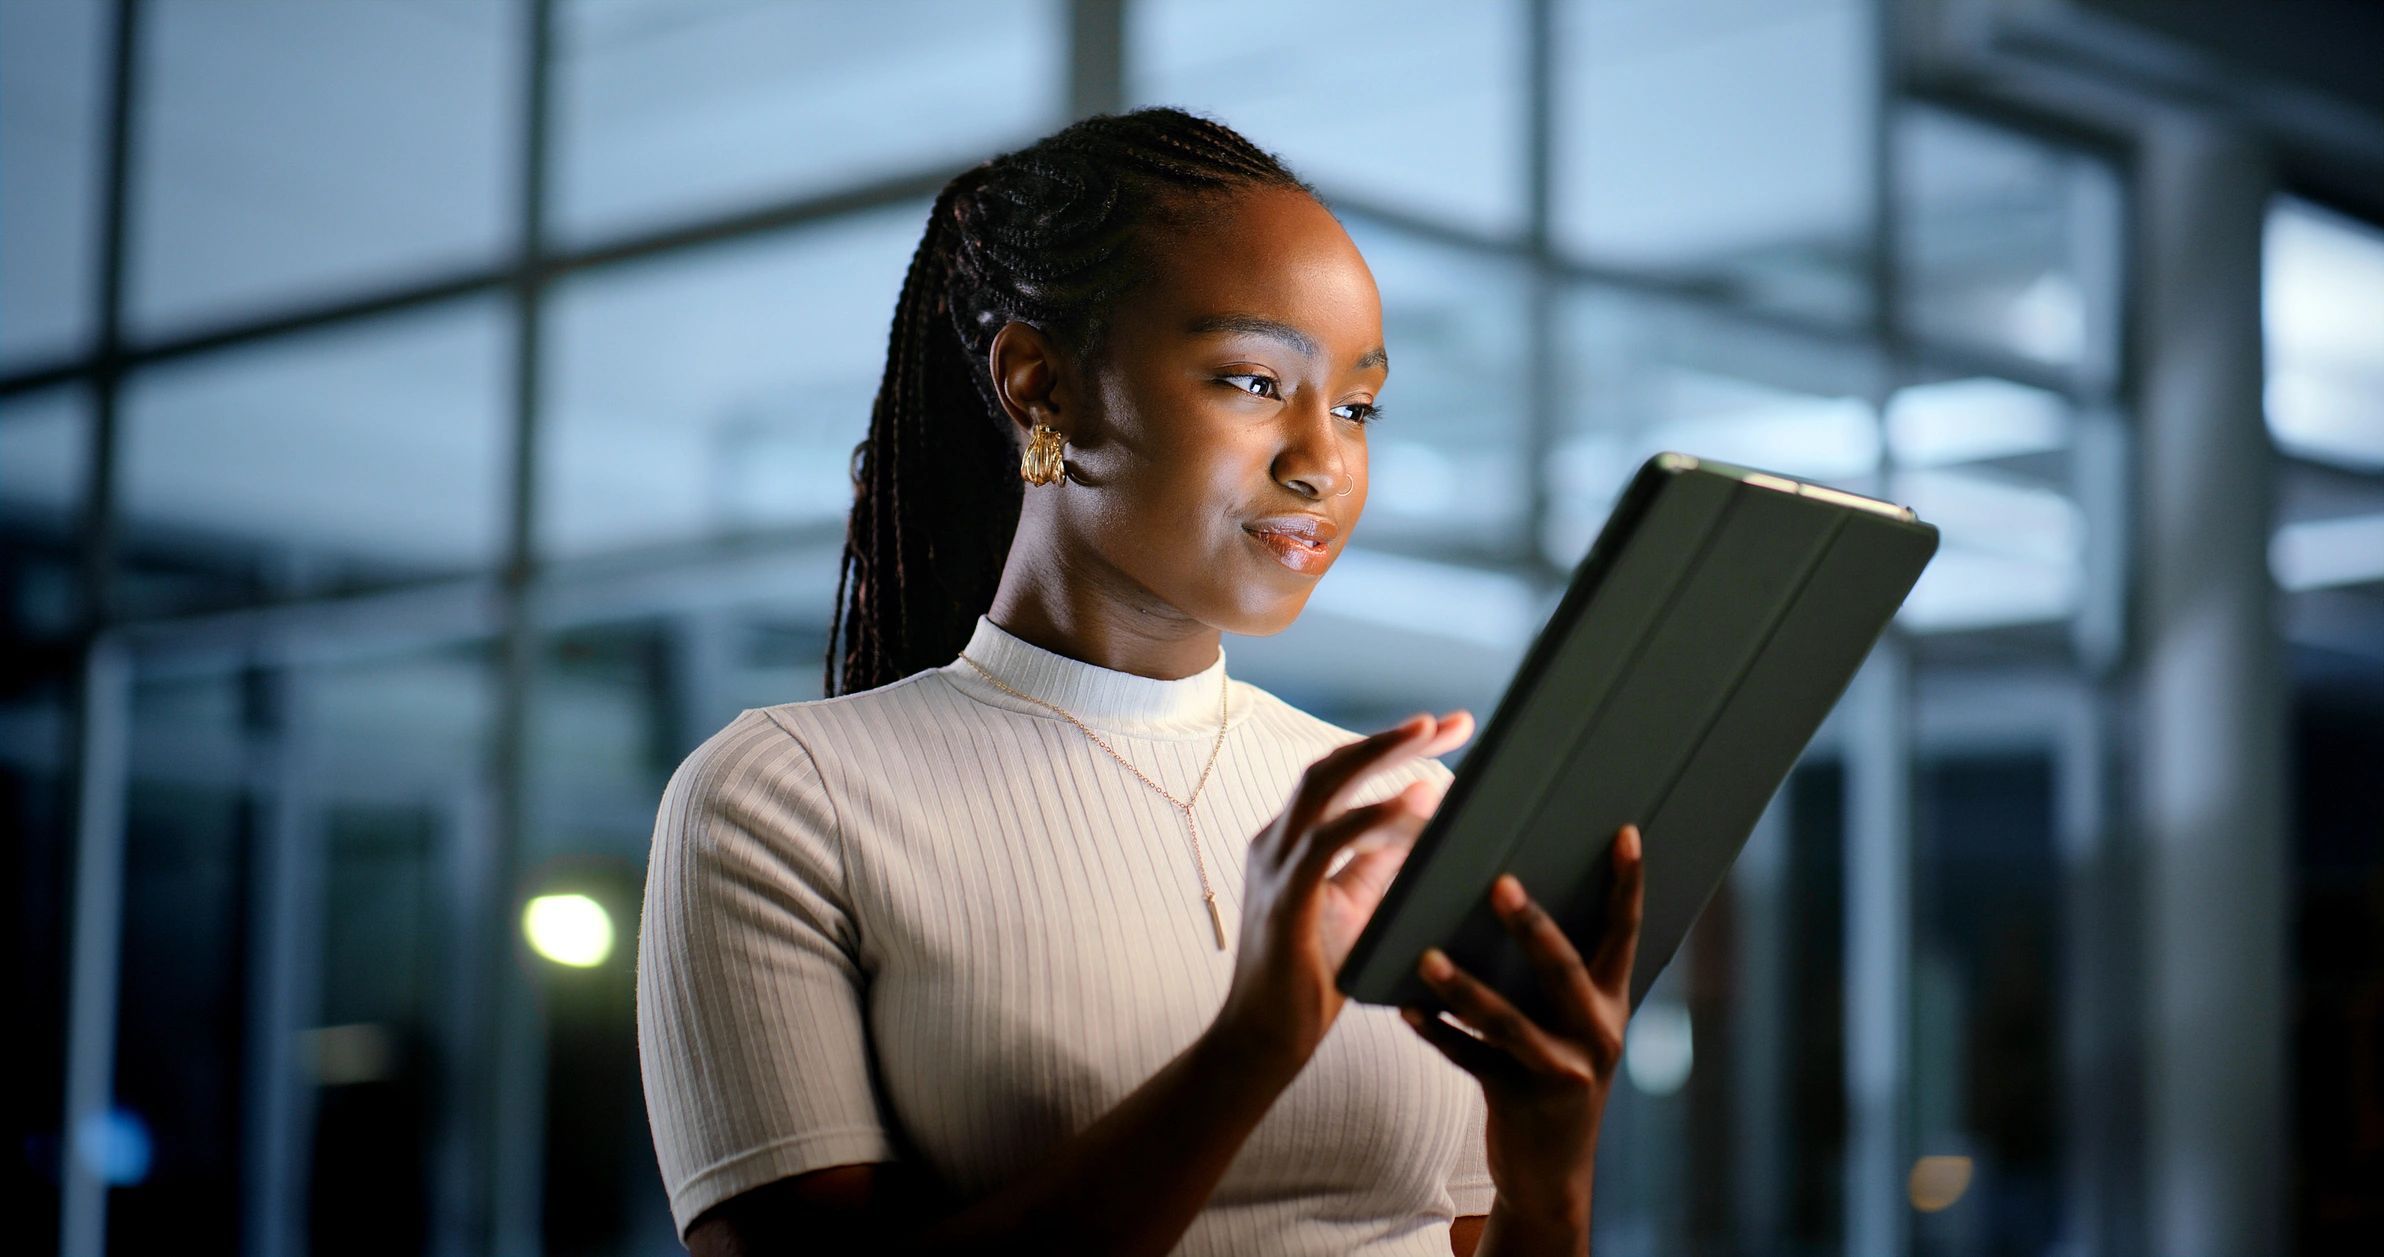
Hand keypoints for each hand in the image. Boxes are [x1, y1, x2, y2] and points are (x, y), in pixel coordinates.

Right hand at [1214, 710, 1475, 1068]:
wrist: (1264, 1040)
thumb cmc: (1311, 978)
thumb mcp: (1356, 907)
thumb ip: (1380, 864)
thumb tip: (1428, 824)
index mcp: (1291, 841)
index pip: (1342, 776)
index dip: (1391, 747)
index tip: (1448, 729)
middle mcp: (1276, 841)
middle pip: (1333, 766)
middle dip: (1393, 739)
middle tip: (1450, 722)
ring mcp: (1276, 866)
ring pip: (1325, 786)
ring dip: (1380, 756)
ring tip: (1430, 735)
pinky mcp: (1285, 898)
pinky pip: (1329, 842)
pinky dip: (1373, 816)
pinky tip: (1414, 802)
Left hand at [1400, 823, 1645, 1229]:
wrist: (1549, 1174)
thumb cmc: (1551, 1075)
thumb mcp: (1569, 1026)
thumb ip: (1554, 975)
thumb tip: (1505, 892)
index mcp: (1612, 1003)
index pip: (1625, 933)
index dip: (1628, 884)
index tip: (1623, 833)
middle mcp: (1597, 1035)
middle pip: (1564, 970)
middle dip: (1531, 925)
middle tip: (1499, 882)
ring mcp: (1562, 1072)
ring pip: (1508, 1022)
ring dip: (1464, 987)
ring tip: (1426, 957)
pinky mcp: (1522, 1102)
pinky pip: (1472, 1061)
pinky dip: (1438, 1033)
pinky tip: (1406, 1009)